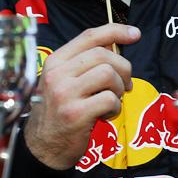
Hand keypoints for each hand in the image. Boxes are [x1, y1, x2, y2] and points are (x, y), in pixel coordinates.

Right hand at [23, 24, 140, 169]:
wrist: (42, 146)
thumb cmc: (59, 110)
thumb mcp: (65, 80)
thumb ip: (85, 62)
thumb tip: (116, 44)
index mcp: (55, 61)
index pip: (89, 36)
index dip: (116, 31)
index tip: (136, 34)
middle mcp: (57, 74)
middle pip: (103, 54)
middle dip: (123, 68)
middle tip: (125, 85)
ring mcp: (65, 94)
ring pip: (108, 74)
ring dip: (119, 88)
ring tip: (113, 100)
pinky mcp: (76, 114)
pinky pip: (110, 99)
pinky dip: (115, 107)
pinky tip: (106, 115)